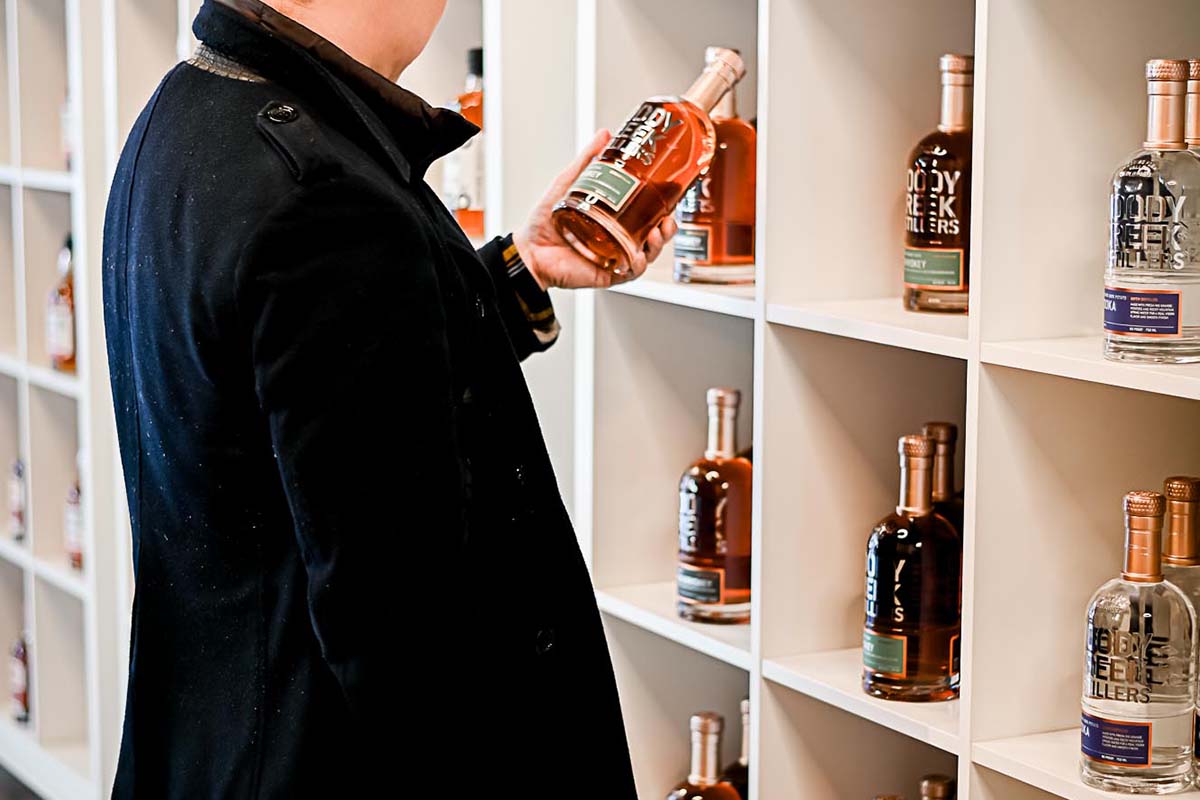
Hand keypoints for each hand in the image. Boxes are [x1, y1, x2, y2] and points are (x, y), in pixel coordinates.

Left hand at [514, 129, 677, 289]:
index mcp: (613, 220)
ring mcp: (615, 257)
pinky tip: (639, 253)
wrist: (528, 250)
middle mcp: (617, 239)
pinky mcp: (608, 274)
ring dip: (658, 244)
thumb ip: (587, 160)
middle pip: (653, 235)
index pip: (645, 213)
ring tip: (657, 231)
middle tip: (668, 217)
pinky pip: (631, 271)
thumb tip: (604, 134)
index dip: (661, 206)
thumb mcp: (569, 182)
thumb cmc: (545, 222)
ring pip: (647, 253)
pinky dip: (639, 263)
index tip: (669, 195)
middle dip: (667, 227)